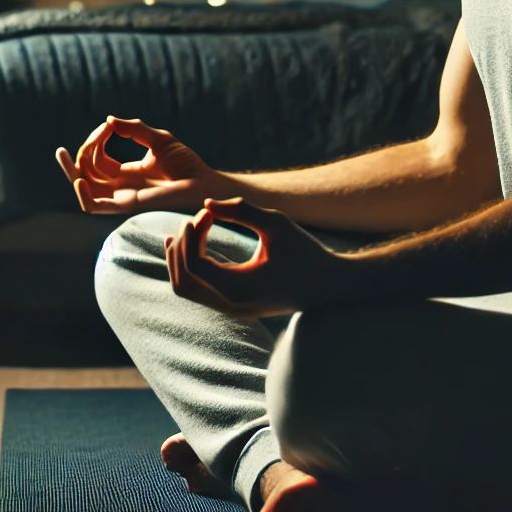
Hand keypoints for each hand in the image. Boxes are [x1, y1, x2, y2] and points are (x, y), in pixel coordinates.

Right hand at [56, 116, 228, 215]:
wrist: (203, 182)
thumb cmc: (186, 163)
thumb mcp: (158, 139)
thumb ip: (134, 129)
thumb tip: (109, 120)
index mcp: (125, 172)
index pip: (96, 158)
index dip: (95, 140)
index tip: (107, 126)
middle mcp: (120, 185)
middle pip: (85, 172)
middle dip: (79, 153)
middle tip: (85, 140)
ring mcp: (122, 196)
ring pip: (84, 188)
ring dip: (73, 170)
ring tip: (69, 153)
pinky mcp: (127, 205)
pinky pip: (96, 207)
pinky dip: (83, 195)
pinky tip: (80, 178)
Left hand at [164, 196, 344, 318]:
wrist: (330, 285)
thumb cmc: (306, 252)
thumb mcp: (276, 224)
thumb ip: (241, 211)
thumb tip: (207, 202)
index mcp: (239, 289)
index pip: (195, 266)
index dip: (191, 236)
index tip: (203, 214)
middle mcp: (230, 306)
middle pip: (183, 282)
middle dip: (182, 247)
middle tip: (197, 219)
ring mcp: (231, 309)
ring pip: (186, 289)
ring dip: (180, 258)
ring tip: (184, 230)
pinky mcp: (234, 305)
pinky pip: (199, 289)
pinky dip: (190, 266)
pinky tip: (193, 243)